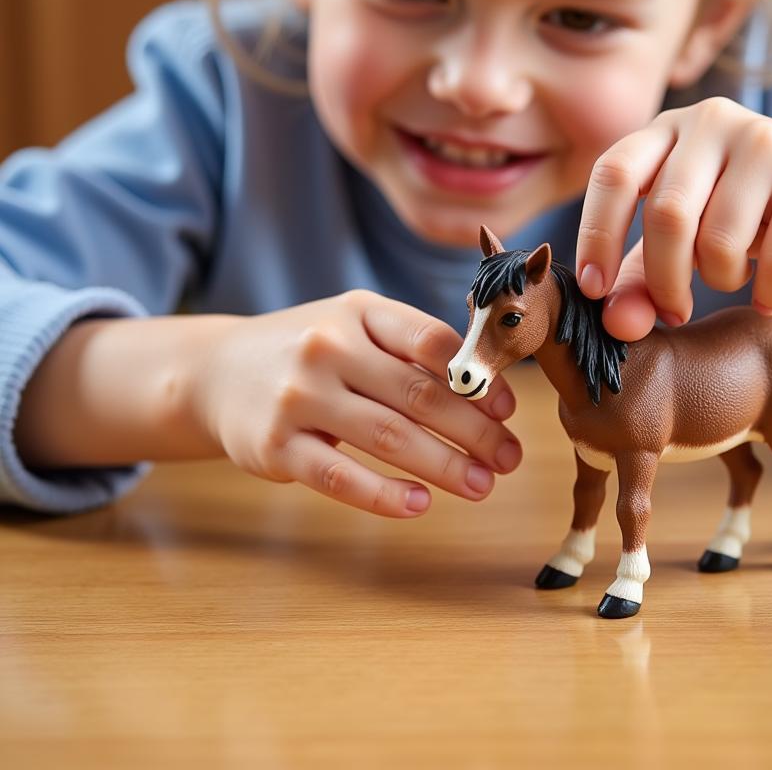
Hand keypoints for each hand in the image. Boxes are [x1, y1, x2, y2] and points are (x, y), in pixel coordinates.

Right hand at [189, 291, 521, 516]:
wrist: (216, 372)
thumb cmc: (310, 351)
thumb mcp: (355, 326)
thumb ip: (411, 347)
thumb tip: (488, 390)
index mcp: (359, 311)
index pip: (431, 340)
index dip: (478, 377)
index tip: (509, 410)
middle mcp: (328, 347)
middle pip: (419, 394)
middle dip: (475, 431)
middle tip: (510, 458)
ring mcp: (299, 397)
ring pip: (389, 437)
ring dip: (445, 466)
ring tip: (483, 485)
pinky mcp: (276, 447)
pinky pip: (340, 477)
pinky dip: (385, 495)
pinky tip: (421, 504)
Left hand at [576, 97, 771, 340]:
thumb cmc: (744, 221)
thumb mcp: (681, 241)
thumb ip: (639, 279)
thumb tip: (617, 325)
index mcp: (667, 129)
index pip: (614, 174)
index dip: (596, 235)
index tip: (593, 290)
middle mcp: (713, 122)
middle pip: (667, 214)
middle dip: (663, 279)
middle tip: (674, 312)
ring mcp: (766, 143)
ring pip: (719, 239)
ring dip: (720, 280)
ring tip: (733, 278)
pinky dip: (768, 292)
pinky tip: (770, 296)